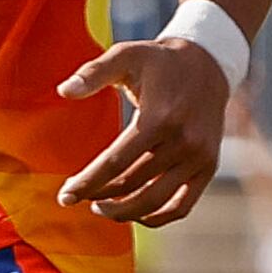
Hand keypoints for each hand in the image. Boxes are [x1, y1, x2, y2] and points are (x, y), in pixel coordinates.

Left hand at [55, 37, 232, 222]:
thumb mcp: (125, 55)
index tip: (64, 195)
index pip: (115, 163)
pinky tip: (132, 212)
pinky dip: (156, 217)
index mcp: (160, 117)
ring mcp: (199, 158)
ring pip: (155, 201)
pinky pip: (181, 206)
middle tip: (75, 197)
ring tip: (100, 207)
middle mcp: (183, 141)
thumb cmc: (157, 62)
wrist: (207, 65)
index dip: (87, 182)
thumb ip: (92, 73)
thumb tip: (63, 90)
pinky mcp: (208, 167)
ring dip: (123, 212)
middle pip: (132, 184)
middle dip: (99, 195)